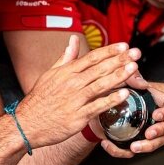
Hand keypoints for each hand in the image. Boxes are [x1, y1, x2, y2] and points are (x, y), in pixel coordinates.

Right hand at [14, 35, 141, 147]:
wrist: (27, 124)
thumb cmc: (39, 100)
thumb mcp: (50, 74)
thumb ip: (65, 58)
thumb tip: (73, 40)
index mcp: (66, 72)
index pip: (92, 58)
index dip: (109, 51)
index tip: (124, 46)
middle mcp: (72, 83)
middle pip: (100, 69)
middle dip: (120, 60)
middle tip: (136, 53)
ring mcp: (75, 100)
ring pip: (100, 85)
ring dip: (118, 76)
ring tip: (133, 69)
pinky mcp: (78, 116)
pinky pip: (97, 106)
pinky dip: (111, 100)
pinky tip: (124, 95)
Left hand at [98, 87, 163, 157]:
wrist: (104, 102)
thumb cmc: (120, 91)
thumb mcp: (124, 81)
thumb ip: (132, 78)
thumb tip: (141, 83)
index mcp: (159, 101)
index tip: (156, 114)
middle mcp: (159, 117)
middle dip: (162, 131)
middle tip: (149, 134)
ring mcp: (150, 130)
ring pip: (158, 142)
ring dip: (148, 146)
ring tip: (134, 147)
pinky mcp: (136, 140)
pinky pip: (136, 150)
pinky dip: (123, 151)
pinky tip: (112, 145)